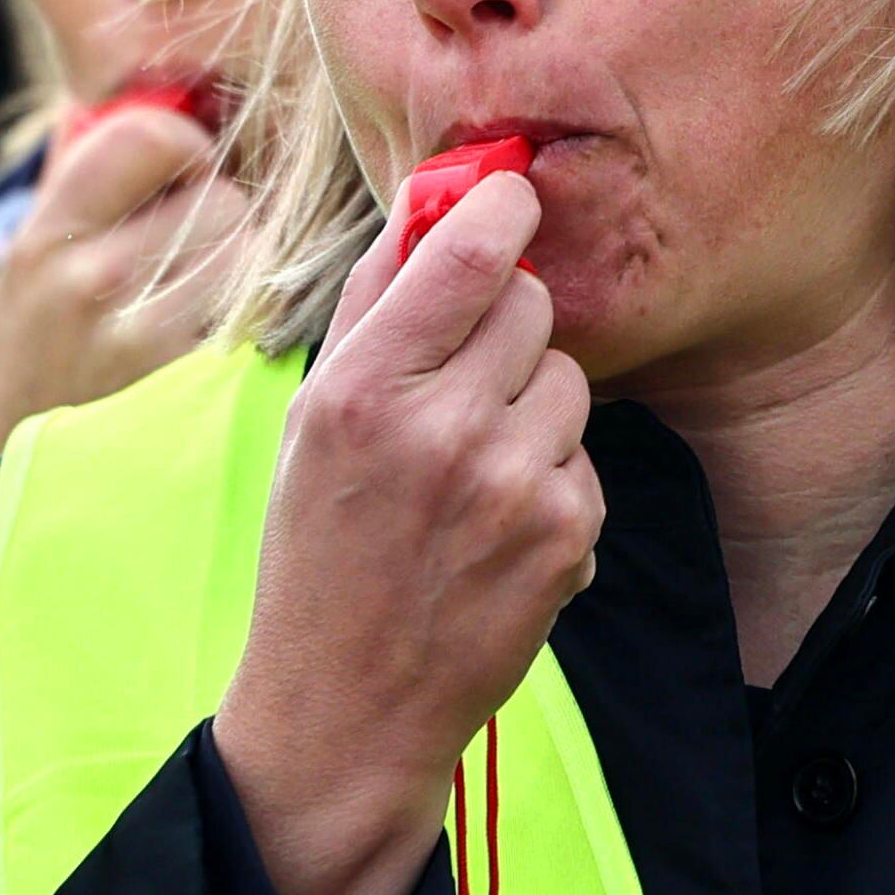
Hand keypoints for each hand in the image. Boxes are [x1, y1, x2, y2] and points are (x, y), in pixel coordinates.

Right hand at [0, 95, 251, 479]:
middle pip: (225, 199)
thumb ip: (84, 185)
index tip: (183, 179)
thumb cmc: (37, 363)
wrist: (11, 492)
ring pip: (256, 259)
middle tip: (200, 260)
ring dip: (250, 276)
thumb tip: (160, 94)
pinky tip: (227, 350)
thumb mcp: (30, 268)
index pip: (154, 135)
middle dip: (226, 223)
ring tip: (212, 307)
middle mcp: (89, 281)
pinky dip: (260, 328)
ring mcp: (143, 343)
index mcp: (46, 235)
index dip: (184, 149)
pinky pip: (266, 325)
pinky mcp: (194, 396)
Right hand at [206, 164, 600, 894]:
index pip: (465, 257)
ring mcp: (512, 484)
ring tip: (475, 468)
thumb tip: (428, 204)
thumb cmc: (318, 548)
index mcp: (362, 389)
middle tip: (469, 374)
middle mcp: (440, 429)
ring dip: (535, 406)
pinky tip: (498, 529)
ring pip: (570, 381)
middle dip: (510, 324)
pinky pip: (585, 458)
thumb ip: (372, 308)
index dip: (502, 208)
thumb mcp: (309, 419)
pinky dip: (553, 481)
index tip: (515, 192)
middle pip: (533, 307)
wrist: (346, 703)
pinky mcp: (565, 536)